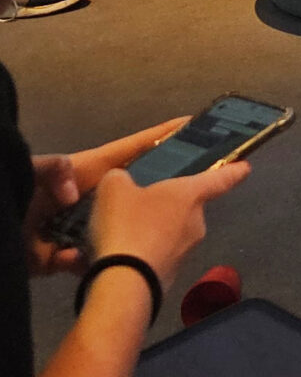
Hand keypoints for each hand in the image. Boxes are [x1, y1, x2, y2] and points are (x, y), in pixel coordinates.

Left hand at [27, 120, 184, 275]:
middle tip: (188, 192)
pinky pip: (86, 260)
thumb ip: (54, 169)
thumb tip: (74, 195)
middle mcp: (90, 197)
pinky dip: (81, 264)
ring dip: (121, 237)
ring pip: (114, 230)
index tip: (193, 126)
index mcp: (89, 170)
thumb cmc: (15, 195)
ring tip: (138, 239)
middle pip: (132, 190)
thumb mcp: (33, 171)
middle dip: (157, 192)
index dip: (162, 135)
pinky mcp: (65, 256)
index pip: (133, 147)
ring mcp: (79, 227)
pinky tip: (75, 261)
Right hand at [87, 157, 249, 289]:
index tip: (246, 167)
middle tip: (135, 212)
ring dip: (146, 238)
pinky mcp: (168, 280)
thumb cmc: (126, 226)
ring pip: (166, 238)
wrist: (123, 286)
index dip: (234, 170)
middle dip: (164, 211)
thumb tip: (121, 182)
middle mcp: (196, 223)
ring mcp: (184, 254)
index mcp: (190, 195)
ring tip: (114, 240)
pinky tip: (110, 263)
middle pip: (184, 211)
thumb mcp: (113, 190)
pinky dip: (136, 260)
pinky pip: (153, 261)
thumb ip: (119, 180)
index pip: (221, 178)